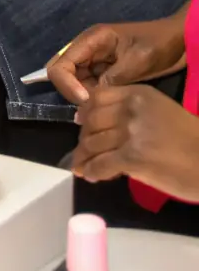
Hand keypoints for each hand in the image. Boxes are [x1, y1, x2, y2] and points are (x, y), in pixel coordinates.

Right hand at [48, 17, 187, 104]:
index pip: (61, 64)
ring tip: (103, 108)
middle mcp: (87, 49)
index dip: (66, 85)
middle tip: (92, 109)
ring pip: (73, 82)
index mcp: (91, 40)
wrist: (177, 42)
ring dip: (82, 97)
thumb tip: (91, 100)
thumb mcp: (136, 61)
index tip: (86, 102)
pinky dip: (93, 98)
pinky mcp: (103, 71)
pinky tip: (107, 106)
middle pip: (61, 72)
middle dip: (71, 92)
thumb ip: (112, 78)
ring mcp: (94, 61)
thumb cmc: (157, 45)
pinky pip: (88, 86)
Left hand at [70, 84, 198, 200]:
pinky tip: (91, 176)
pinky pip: (101, 164)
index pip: (96, 97)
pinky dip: (92, 171)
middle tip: (84, 151)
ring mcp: (131, 133)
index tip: (82, 124)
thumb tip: (98, 125)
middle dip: (84, 138)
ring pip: (92, 143)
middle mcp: (130, 109)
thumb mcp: (159, 112)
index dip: (86, 113)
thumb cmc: (190, 139)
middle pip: (91, 121)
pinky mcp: (132, 158)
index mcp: (138, 94)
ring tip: (82, 166)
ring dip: (84, 157)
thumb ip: (130, 113)